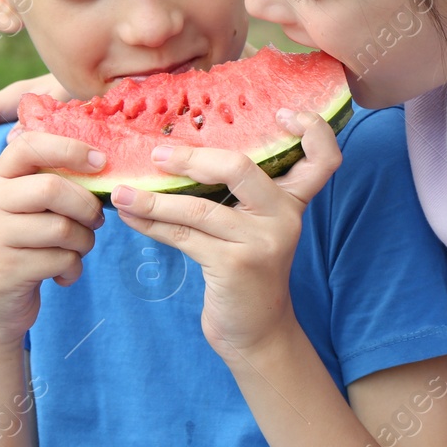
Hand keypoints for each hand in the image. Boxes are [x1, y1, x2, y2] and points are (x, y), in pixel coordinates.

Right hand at [0, 132, 105, 344]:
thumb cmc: (25, 245)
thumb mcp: (29, 208)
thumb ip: (53, 183)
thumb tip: (101, 164)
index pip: (30, 145)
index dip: (69, 148)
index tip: (101, 162)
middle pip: (52, 188)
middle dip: (87, 206)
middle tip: (96, 221)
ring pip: (62, 228)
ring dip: (85, 242)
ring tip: (78, 249)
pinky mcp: (6, 268)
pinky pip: (61, 260)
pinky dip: (74, 269)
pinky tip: (63, 275)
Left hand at [111, 110, 341, 358]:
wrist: (256, 333)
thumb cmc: (248, 272)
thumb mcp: (256, 229)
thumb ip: (238, 195)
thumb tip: (179, 155)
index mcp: (293, 202)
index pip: (323, 159)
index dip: (311, 129)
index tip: (280, 113)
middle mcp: (284, 217)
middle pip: (241, 168)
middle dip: (192, 158)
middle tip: (157, 156)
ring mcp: (261, 242)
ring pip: (199, 207)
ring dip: (154, 199)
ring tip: (122, 193)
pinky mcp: (234, 265)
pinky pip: (183, 235)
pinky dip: (152, 224)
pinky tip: (131, 217)